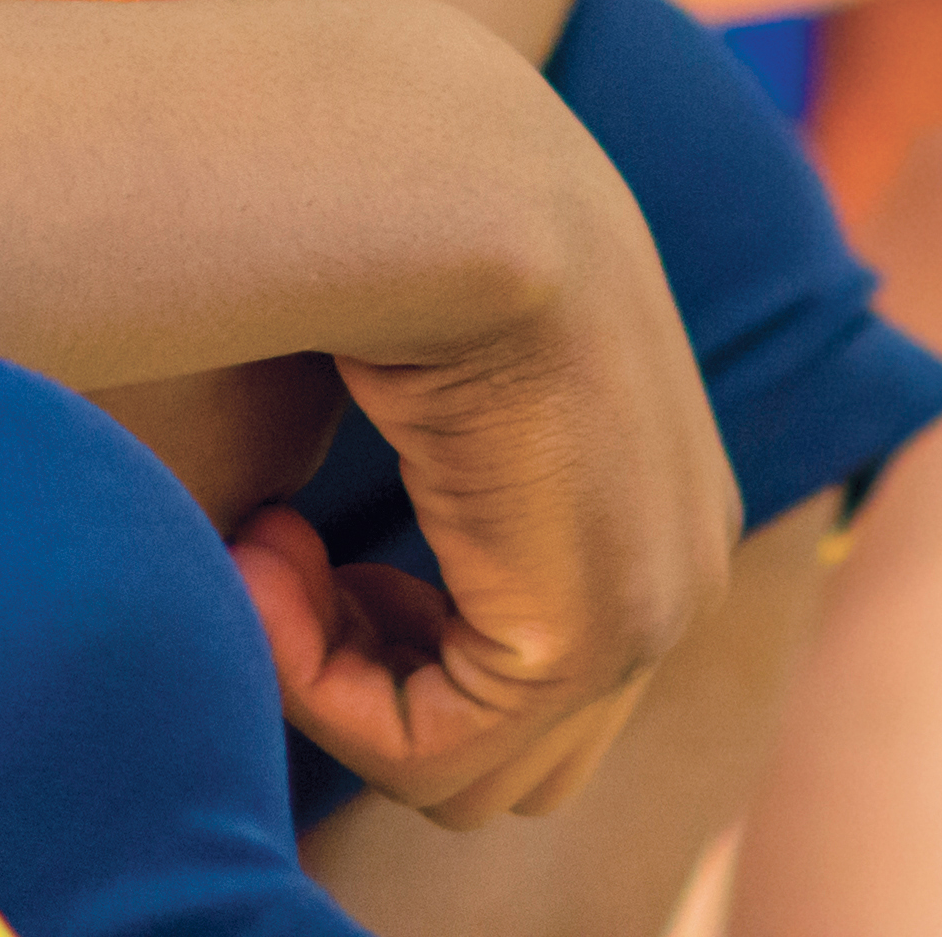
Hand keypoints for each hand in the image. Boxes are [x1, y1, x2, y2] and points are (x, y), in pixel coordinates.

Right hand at [228, 110, 743, 827]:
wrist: (443, 166)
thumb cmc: (402, 236)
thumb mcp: (437, 385)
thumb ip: (427, 504)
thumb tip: (335, 571)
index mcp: (656, 510)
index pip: (514, 681)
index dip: (371, 639)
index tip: (282, 527)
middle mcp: (679, 573)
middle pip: (500, 751)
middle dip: (365, 679)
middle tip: (276, 547)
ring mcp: (651, 610)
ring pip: (465, 774)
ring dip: (331, 682)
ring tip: (262, 541)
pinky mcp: (587, 630)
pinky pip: (430, 754)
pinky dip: (318, 681)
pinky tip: (266, 547)